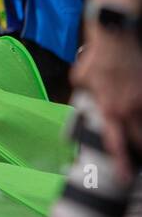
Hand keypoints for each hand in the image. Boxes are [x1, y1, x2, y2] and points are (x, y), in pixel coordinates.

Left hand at [72, 24, 141, 178]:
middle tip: (136, 165)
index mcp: (108, 110)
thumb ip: (85, 96)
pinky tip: (139, 113)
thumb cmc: (96, 57)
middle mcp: (128, 109)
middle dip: (139, 152)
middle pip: (140, 140)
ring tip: (138, 143)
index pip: (114, 143)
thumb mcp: (81, 79)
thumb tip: (83, 105)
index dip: (120, 163)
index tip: (123, 179)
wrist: (116, 36)